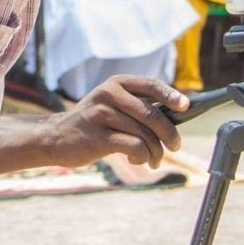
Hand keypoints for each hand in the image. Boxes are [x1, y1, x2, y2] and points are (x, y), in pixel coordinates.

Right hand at [48, 75, 186, 169]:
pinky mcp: (98, 136)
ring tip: (154, 160)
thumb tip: (176, 115)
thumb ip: (137, 106)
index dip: (171, 95)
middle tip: (175, 147)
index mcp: (116, 83)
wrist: (57, 137)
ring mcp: (102, 114)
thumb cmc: (93, 124)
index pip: (150, 84)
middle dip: (170, 134)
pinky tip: (136, 160)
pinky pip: (134, 146)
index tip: (186, 106)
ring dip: (155, 152)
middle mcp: (109, 94)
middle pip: (152, 113)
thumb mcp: (112, 106)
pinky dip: (142, 156)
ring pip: (145, 134)